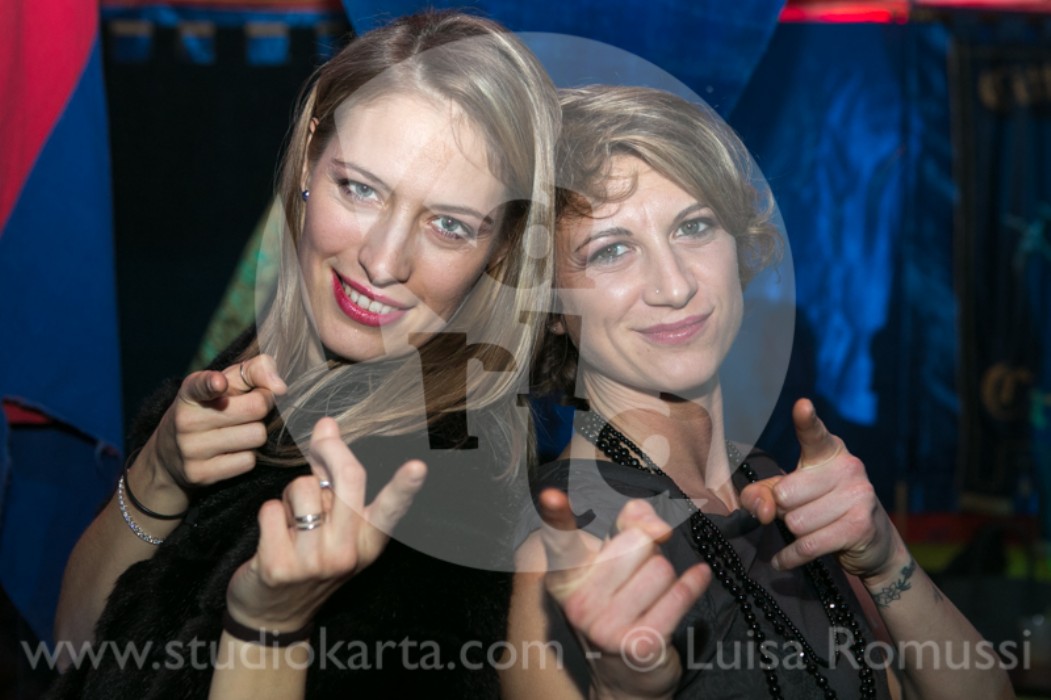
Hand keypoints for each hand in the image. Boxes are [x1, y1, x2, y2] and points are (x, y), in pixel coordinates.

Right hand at [139, 354, 286, 496]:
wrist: (171, 454)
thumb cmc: (212, 407)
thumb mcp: (227, 381)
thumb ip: (256, 370)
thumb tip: (280, 388)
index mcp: (191, 391)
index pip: (200, 385)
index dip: (212, 383)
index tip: (220, 383)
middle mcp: (187, 419)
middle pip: (256, 408)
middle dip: (262, 406)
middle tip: (251, 409)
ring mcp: (191, 449)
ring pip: (256, 436)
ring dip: (256, 433)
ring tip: (238, 431)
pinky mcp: (199, 473)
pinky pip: (248, 461)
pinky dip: (247, 456)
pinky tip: (231, 451)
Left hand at [225, 418, 425, 632]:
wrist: (274, 614)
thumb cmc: (309, 557)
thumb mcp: (334, 526)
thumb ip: (334, 480)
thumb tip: (328, 426)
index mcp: (369, 542)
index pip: (391, 509)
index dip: (405, 486)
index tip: (418, 468)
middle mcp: (348, 552)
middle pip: (348, 479)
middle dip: (333, 448)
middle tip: (324, 435)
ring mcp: (314, 562)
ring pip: (302, 487)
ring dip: (291, 494)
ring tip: (291, 520)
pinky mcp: (279, 567)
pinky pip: (270, 509)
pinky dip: (269, 514)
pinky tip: (273, 536)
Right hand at [539, 490, 709, 698]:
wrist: (627, 673)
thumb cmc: (620, 602)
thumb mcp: (616, 561)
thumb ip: (630, 526)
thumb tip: (652, 520)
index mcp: (564, 577)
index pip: (561, 540)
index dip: (555, 514)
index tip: (550, 495)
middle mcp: (578, 603)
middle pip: (636, 543)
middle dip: (648, 551)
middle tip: (638, 573)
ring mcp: (606, 627)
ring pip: (660, 568)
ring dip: (666, 575)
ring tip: (652, 593)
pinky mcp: (639, 644)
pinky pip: (679, 595)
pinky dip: (694, 583)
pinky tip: (697, 579)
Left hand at [740, 398, 901, 581]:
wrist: (872, 543)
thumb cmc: (821, 509)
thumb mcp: (788, 495)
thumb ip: (761, 495)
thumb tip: (763, 510)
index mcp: (828, 451)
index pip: (813, 434)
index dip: (806, 420)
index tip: (802, 405)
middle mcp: (848, 467)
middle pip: (786, 495)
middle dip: (784, 511)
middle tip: (802, 512)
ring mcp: (859, 495)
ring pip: (796, 522)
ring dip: (794, 533)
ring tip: (812, 529)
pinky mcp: (861, 526)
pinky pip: (807, 545)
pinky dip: (789, 558)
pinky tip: (784, 560)